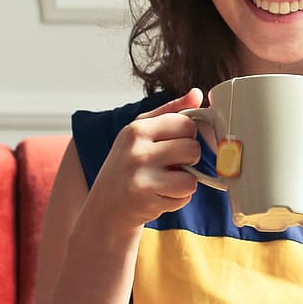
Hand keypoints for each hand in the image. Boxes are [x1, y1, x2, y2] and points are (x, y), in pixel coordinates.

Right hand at [84, 89, 203, 234]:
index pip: (186, 124)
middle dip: (188, 160)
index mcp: (137, 129)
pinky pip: (184, 196)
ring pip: (192, 176)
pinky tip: (158, 196)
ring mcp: (141, 176)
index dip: (188, 136)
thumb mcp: (140, 133)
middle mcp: (137, 150)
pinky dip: (177, 198)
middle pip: (193, 149)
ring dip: (184, 182)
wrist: (105, 208)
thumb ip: (170, 112)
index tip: (176, 143)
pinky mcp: (146, 200)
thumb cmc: (126, 166)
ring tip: (164, 181)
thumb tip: (197, 94)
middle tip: (171, 165)